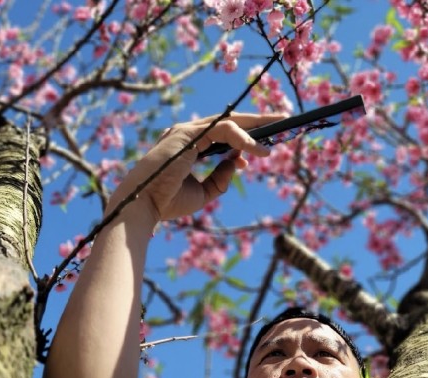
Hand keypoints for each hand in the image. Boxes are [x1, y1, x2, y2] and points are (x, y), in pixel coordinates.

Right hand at [111, 113, 282, 221]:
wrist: (143, 206)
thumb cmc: (167, 201)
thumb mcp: (203, 192)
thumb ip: (221, 177)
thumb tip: (240, 161)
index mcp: (189, 144)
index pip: (223, 133)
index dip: (246, 140)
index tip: (262, 151)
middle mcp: (188, 133)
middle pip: (230, 121)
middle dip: (258, 121)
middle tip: (284, 121)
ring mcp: (187, 130)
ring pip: (230, 121)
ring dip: (256, 128)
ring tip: (278, 138)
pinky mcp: (188, 134)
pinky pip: (224, 129)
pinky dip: (244, 139)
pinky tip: (258, 150)